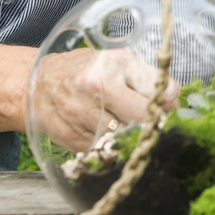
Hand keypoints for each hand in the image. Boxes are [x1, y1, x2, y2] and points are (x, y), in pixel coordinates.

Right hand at [27, 47, 179, 153]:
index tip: (168, 107)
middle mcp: (96, 87)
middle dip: (154, 123)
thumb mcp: (119, 62)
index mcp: (114, 64)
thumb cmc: (87, 70)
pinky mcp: (73, 139)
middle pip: (143, 119)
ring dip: (133, 137)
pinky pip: (107, 151)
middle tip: (154, 122)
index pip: (159, 91)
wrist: (39, 84)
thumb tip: (175, 103)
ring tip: (128, 127)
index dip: (169, 104)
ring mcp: (82, 115)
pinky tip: (110, 136)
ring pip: (126, 138)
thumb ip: (147, 80)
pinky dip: (114, 148)